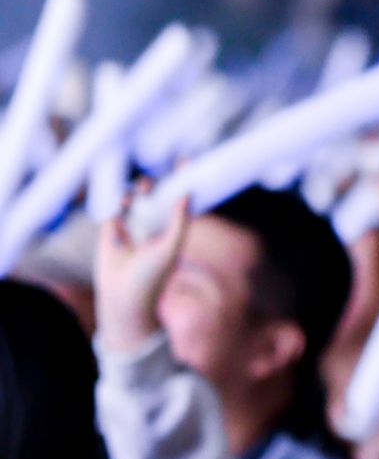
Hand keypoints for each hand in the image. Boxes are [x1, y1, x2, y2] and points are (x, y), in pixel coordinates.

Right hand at [95, 185, 189, 352]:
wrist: (123, 297)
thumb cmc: (153, 276)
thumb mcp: (170, 247)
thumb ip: (179, 221)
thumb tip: (187, 194)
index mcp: (172, 228)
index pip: (178, 199)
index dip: (182, 181)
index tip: (185, 161)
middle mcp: (153, 225)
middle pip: (156, 195)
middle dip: (157, 182)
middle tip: (158, 175)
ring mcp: (131, 227)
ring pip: (134, 199)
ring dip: (137, 191)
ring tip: (139, 190)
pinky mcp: (111, 230)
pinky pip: (115, 209)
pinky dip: (118, 203)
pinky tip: (122, 205)